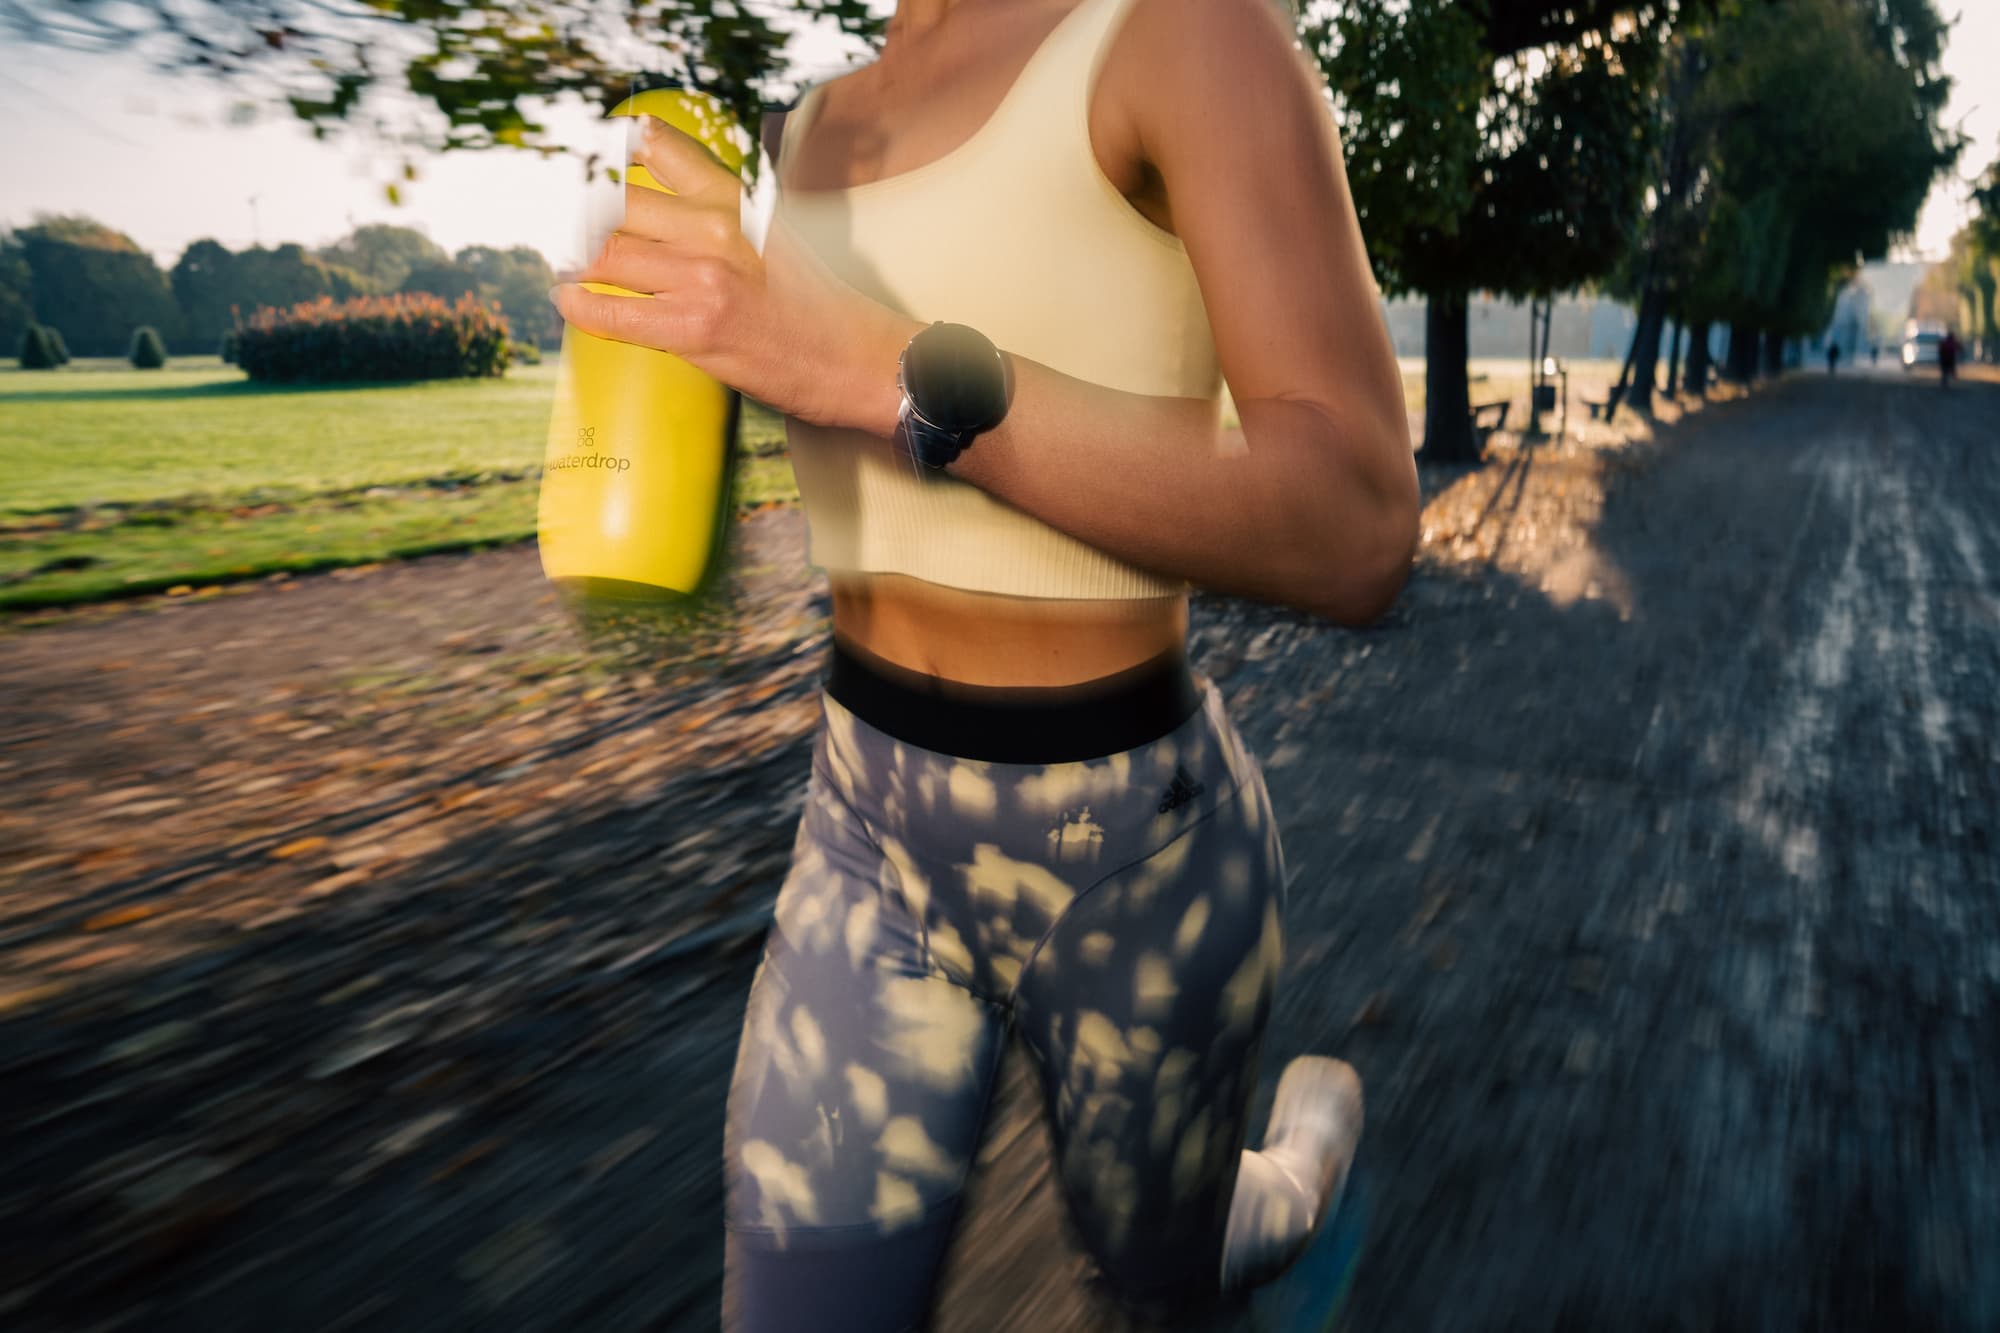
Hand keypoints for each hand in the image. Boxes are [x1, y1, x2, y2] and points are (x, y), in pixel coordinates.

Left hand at [549, 114, 902, 431]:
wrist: (854, 357)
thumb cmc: (812, 302)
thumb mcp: (769, 230)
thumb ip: (717, 208)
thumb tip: (655, 195)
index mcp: (735, 197)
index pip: (655, 147)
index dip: (605, 152)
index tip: (583, 163)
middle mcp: (716, 227)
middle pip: (613, 204)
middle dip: (576, 217)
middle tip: (561, 229)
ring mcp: (703, 277)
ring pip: (605, 255)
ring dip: (573, 263)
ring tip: (567, 268)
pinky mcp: (694, 328)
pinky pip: (611, 313)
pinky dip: (579, 308)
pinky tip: (568, 301)